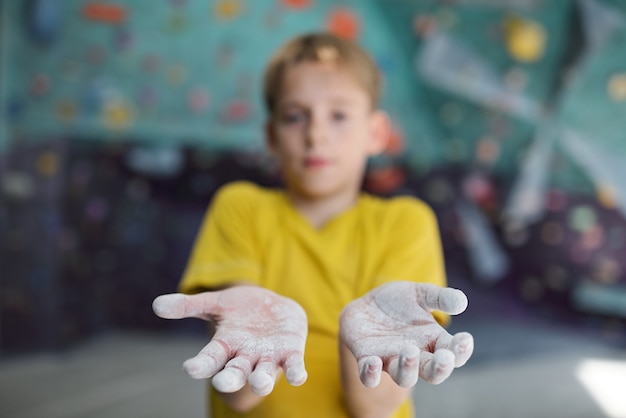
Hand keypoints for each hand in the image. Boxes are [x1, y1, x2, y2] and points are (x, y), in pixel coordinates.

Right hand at [152, 286, 307, 395]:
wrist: (273, 307)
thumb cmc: (241, 309)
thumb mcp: (216, 303)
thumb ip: (189, 306)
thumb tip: (156, 305)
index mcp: (225, 345)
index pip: (210, 358)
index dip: (201, 364)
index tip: (190, 368)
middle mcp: (245, 356)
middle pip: (235, 372)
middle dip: (230, 378)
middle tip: (223, 384)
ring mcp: (268, 357)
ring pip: (263, 374)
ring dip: (261, 380)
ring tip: (259, 384)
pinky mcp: (290, 352)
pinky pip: (293, 366)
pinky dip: (296, 373)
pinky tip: (298, 377)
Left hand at [339, 281, 472, 387]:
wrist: (365, 305)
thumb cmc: (397, 303)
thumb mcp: (420, 294)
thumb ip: (439, 298)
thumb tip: (462, 302)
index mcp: (433, 341)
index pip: (454, 354)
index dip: (461, 350)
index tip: (465, 338)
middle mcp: (415, 356)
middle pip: (432, 373)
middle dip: (440, 368)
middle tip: (444, 357)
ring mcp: (390, 360)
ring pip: (404, 377)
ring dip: (408, 369)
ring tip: (409, 351)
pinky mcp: (366, 359)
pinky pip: (369, 376)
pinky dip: (371, 374)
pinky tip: (373, 362)